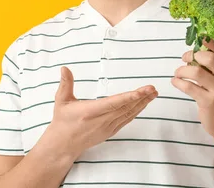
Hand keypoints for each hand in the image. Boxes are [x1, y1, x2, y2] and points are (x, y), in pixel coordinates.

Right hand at [41, 66, 157, 159]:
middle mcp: (101, 121)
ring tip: (153, 93)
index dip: (128, 97)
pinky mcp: (110, 131)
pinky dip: (136, 111)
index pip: (112, 103)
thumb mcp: (61, 101)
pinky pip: (126, 120)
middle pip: (125, 108)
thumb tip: (64, 68)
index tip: (141, 91)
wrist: (63, 145)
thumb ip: (65, 83)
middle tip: (152, 88)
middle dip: (140, 98)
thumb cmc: (62, 121)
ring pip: (128, 114)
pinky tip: (143, 104)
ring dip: (142, 103)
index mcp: (89, 112)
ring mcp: (107, 127)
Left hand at [171, 39, 213, 141]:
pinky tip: (175, 81)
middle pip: (209, 58)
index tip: (199, 39)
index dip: (211, 41)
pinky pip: (189, 87)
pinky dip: (178, 82)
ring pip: (197, 72)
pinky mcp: (208, 101)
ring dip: (182, 69)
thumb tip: (195, 46)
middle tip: (184, 58)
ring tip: (177, 73)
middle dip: (192, 55)